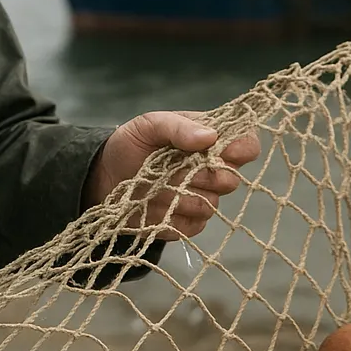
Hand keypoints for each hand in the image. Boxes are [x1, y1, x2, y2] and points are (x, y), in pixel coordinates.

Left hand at [83, 110, 260, 240]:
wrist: (104, 176)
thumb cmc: (130, 145)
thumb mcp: (148, 125)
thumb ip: (178, 127)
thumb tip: (211, 136)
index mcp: (210, 141)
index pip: (246, 145)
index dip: (240, 149)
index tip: (219, 150)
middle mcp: (212, 170)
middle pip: (231, 180)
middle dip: (202, 174)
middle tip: (174, 167)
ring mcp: (202, 199)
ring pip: (210, 204)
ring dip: (181, 195)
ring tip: (156, 183)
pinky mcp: (187, 223)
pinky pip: (193, 225)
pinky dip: (171, 215)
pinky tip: (153, 204)